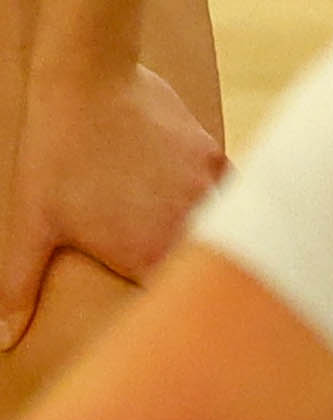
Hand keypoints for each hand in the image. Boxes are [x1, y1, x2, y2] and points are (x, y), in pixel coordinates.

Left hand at [1, 63, 221, 345]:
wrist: (88, 79)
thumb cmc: (55, 155)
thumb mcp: (29, 227)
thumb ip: (17, 289)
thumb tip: (1, 340)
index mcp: (149, 250)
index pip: (176, 300)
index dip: (167, 310)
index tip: (154, 313)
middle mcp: (189, 221)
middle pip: (204, 266)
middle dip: (187, 273)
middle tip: (161, 274)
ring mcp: (207, 185)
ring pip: (218, 227)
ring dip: (198, 235)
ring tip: (169, 233)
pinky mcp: (213, 156)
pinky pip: (223, 191)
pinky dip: (206, 200)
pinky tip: (176, 195)